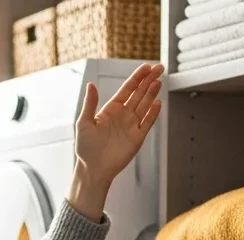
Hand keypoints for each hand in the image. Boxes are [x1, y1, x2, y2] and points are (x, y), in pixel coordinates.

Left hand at [69, 62, 164, 217]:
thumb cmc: (86, 147)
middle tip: (159, 68)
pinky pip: (148, 122)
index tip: (146, 67)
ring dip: (152, 93)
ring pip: (145, 105)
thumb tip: (91, 85)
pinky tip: (158, 103)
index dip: (137, 77)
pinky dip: (153, 113)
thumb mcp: (84, 123)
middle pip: (139, 93)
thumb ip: (90, 104)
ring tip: (158, 81)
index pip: (127, 89)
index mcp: (111, 109)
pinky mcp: (138, 137)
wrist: (94, 168)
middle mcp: (123, 114)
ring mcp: (132, 125)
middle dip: (149, 80)